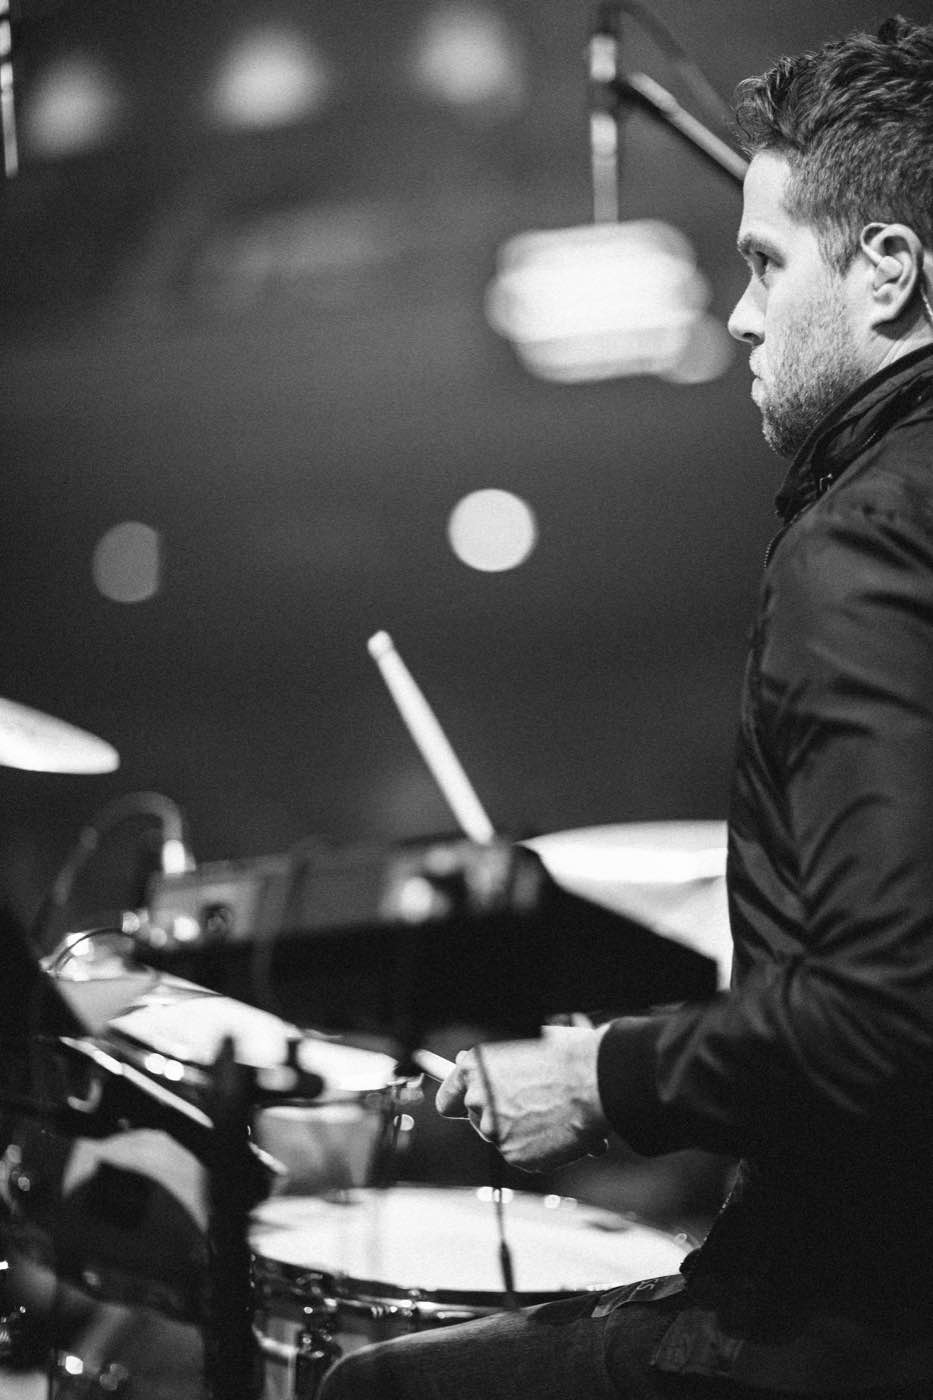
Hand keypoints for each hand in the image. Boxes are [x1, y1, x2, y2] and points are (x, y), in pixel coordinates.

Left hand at [434, 1025, 609, 1171]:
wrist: (596, 1080)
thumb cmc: (566, 1054)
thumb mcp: (523, 1045)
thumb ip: (496, 1064)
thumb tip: (486, 1073)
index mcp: (475, 1068)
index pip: (448, 1100)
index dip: (459, 1102)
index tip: (468, 1106)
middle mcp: (478, 1101)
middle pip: (478, 1120)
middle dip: (501, 1116)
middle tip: (532, 1105)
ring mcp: (494, 1132)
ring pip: (504, 1138)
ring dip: (525, 1132)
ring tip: (556, 1113)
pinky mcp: (515, 1157)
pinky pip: (524, 1156)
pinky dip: (541, 1149)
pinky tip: (562, 1130)